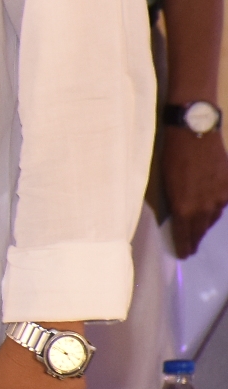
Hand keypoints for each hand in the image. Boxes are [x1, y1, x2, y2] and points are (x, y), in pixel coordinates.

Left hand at [158, 127, 227, 257]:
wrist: (194, 134)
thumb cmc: (171, 156)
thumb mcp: (166, 182)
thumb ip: (174, 202)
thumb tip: (179, 215)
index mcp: (184, 208)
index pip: (184, 234)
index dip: (184, 246)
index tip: (183, 254)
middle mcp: (204, 207)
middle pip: (200, 229)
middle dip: (194, 238)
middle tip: (191, 247)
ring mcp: (219, 198)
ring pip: (212, 218)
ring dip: (205, 225)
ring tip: (200, 231)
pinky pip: (222, 204)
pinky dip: (216, 209)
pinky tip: (212, 211)